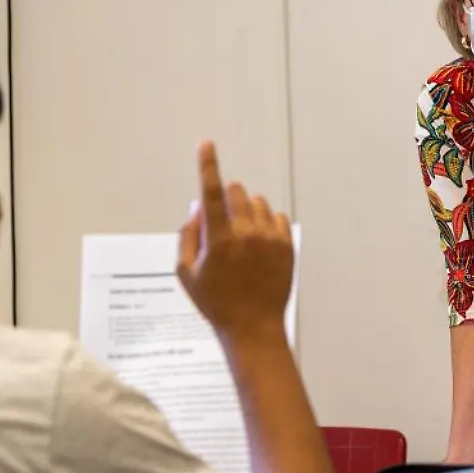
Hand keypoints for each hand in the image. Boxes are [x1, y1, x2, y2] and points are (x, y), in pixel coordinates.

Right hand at [177, 141, 293, 340]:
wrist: (253, 327)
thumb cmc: (216, 303)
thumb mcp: (186, 274)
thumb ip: (188, 237)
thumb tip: (197, 209)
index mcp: (220, 240)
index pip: (212, 194)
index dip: (208, 166)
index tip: (207, 145)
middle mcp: (247, 234)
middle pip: (237, 192)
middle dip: (227, 200)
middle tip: (223, 224)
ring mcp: (270, 239)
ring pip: (258, 202)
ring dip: (248, 211)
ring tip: (242, 238)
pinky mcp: (287, 245)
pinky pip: (277, 217)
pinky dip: (267, 223)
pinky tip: (259, 244)